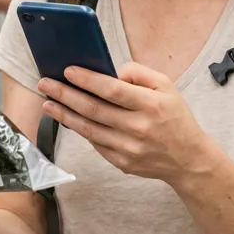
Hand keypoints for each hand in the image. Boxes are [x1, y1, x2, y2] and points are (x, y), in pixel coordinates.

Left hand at [38, 62, 211, 185]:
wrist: (189, 159)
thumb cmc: (174, 116)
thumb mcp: (166, 87)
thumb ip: (139, 73)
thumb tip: (111, 71)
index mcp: (151, 105)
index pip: (112, 90)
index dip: (88, 80)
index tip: (67, 71)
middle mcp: (139, 128)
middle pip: (94, 109)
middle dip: (65, 95)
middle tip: (45, 83)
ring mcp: (129, 148)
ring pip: (88, 129)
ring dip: (64, 114)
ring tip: (47, 102)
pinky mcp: (122, 162)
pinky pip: (95, 143)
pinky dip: (79, 129)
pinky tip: (66, 118)